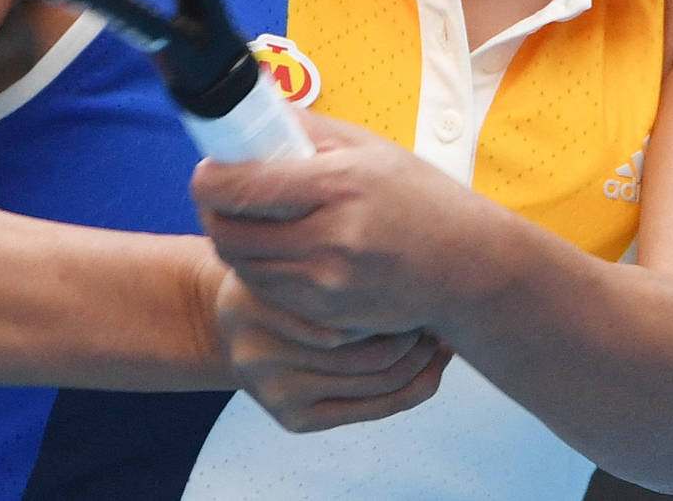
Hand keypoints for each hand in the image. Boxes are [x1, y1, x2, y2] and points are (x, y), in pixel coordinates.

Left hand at [190, 112, 493, 338]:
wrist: (465, 266)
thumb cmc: (418, 198)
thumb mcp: (368, 148)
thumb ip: (306, 129)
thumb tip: (253, 110)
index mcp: (338, 185)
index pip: (240, 187)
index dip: (208, 179)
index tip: (208, 170)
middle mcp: (330, 238)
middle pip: (228, 234)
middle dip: (212, 213)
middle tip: (220, 197)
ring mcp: (328, 284)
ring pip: (242, 267)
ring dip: (233, 244)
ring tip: (252, 222)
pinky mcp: (328, 315)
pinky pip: (268, 294)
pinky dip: (261, 272)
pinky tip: (279, 253)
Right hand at [211, 269, 450, 431]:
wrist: (231, 328)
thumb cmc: (279, 277)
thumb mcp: (288, 251)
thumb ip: (325, 252)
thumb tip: (417, 259)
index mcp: (254, 301)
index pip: (347, 307)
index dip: (397, 296)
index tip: (426, 278)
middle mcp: (257, 352)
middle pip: (369, 351)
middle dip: (416, 334)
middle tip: (441, 311)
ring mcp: (273, 391)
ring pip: (378, 381)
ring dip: (422, 361)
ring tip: (440, 334)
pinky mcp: (292, 420)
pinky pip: (372, 408)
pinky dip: (413, 388)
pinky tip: (433, 366)